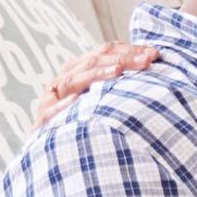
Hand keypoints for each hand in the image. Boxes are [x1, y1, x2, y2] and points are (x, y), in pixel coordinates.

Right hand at [33, 42, 160, 127]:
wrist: (52, 146)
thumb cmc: (82, 118)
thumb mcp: (100, 96)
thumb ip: (118, 80)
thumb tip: (152, 62)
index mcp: (78, 69)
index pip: (104, 52)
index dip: (129, 50)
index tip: (154, 54)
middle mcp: (64, 79)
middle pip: (92, 63)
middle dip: (122, 59)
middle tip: (147, 60)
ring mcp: (51, 98)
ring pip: (74, 81)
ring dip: (97, 74)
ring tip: (118, 71)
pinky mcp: (42, 119)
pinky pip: (51, 112)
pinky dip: (63, 105)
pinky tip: (75, 101)